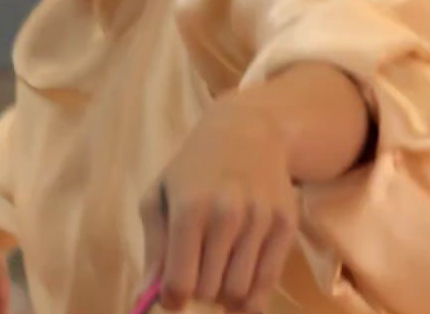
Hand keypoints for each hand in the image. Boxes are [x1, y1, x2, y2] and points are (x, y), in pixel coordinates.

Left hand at [140, 96, 298, 312]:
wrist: (248, 131)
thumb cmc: (194, 168)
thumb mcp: (160, 196)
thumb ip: (153, 249)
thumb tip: (142, 300)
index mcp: (189, 208)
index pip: (179, 282)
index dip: (172, 300)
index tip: (172, 297)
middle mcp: (227, 215)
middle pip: (209, 291)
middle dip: (198, 292)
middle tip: (197, 273)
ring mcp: (260, 220)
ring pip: (239, 292)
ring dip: (224, 293)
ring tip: (218, 272)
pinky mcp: (286, 225)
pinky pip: (268, 282)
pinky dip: (252, 292)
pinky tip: (240, 274)